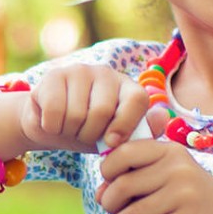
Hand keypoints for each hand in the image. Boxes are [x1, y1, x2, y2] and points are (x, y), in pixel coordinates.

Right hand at [20, 64, 153, 152]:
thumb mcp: (116, 139)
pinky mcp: (54, 75)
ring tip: (69, 128)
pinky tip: (53, 122)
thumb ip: (141, 132)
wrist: (51, 127)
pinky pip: (54, 110)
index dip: (125, 125)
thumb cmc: (89, 133)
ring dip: (69, 131)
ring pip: (76, 114)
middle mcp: (106, 73)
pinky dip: (52, 126)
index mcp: (127, 87)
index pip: (137, 99)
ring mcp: (79, 71)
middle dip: (90, 134)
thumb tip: (162, 116)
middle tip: (84, 135)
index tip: (112, 142)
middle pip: (102, 111)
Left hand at [95, 114, 212, 213]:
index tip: (112, 183)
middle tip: (116, 212)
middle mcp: (178, 170)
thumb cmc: (187, 196)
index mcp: (169, 151)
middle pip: (121, 187)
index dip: (108, 171)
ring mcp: (184, 196)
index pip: (123, 153)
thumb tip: (100, 194)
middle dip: (109, 204)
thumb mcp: (167, 175)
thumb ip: (132, 177)